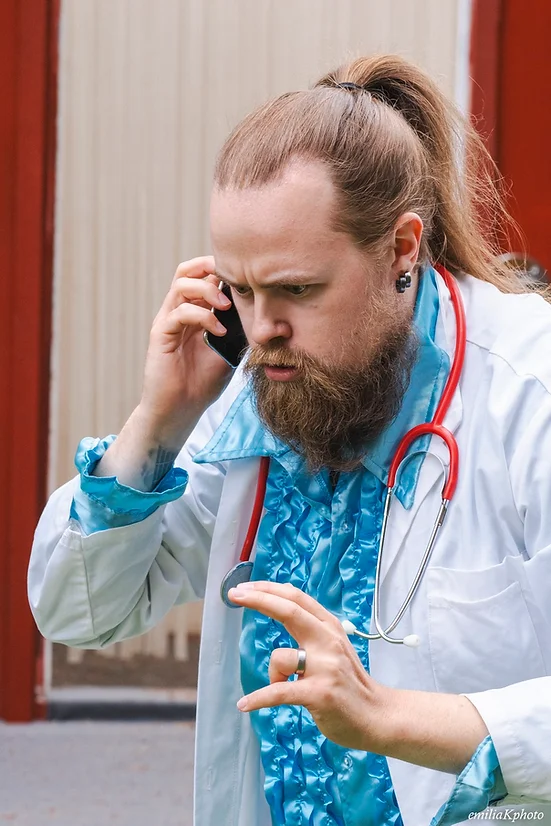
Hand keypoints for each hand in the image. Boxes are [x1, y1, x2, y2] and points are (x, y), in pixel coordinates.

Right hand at [139, 256, 236, 443]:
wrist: (180, 409)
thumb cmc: (203, 382)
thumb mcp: (229, 350)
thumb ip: (238, 329)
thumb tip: (262, 313)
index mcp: (194, 311)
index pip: (202, 276)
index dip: (221, 269)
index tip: (246, 277)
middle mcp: (178, 311)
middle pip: (187, 270)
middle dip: (210, 267)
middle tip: (233, 280)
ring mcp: (168, 321)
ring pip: (181, 285)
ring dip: (208, 291)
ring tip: (227, 306)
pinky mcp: (160, 335)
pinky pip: (179, 313)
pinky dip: (202, 316)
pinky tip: (218, 331)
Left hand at [230, 581, 488, 772]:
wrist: (378, 716)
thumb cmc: (349, 683)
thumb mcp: (334, 647)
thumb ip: (311, 629)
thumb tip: (279, 606)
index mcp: (329, 628)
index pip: (296, 599)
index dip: (268, 589)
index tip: (244, 587)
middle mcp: (328, 641)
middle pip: (288, 610)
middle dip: (258, 599)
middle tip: (234, 594)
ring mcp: (325, 667)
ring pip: (280, 657)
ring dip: (272, 675)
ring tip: (282, 687)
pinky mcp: (319, 694)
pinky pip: (279, 693)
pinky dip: (258, 699)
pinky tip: (244, 705)